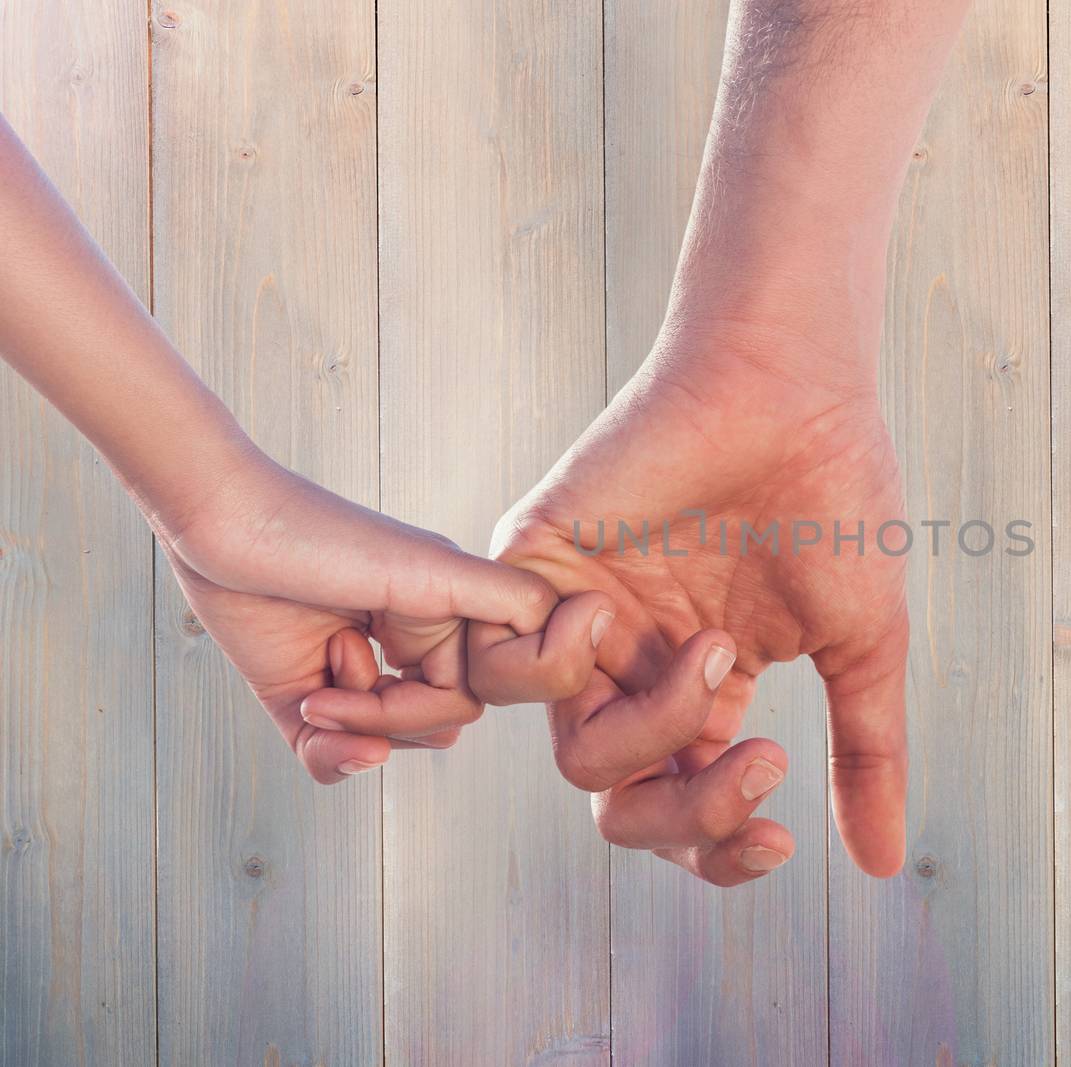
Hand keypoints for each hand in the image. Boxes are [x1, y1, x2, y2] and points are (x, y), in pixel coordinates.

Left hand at [160, 450, 611, 782]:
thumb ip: (511, 600)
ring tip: (315, 689)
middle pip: (433, 726)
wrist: (217, 521)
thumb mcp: (434, 569)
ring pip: (385, 746)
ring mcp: (352, 672)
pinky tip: (315, 726)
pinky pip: (330, 757)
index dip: (440, 703)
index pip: (474, 695)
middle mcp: (404, 644)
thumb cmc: (323, 534)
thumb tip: (590, 622)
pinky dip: (329, 755)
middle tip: (341, 670)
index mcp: (444, 615)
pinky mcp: (297, 693)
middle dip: (392, 717)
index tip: (409, 664)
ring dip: (353, 729)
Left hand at [476, 317, 908, 883]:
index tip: (777, 839)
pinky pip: (496, 667)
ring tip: (713, 648)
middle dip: (688, 817)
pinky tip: (609, 620)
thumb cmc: (837, 499)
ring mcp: (585, 620)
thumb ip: (865, 754)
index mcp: (705, 688)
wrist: (795, 390)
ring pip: (572, 756)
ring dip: (654, 729)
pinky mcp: (535, 566)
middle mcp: (638, 666)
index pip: (686, 808)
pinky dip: (550, 668)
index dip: (720, 849)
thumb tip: (882, 865)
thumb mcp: (860, 646)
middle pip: (621, 806)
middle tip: (762, 763)